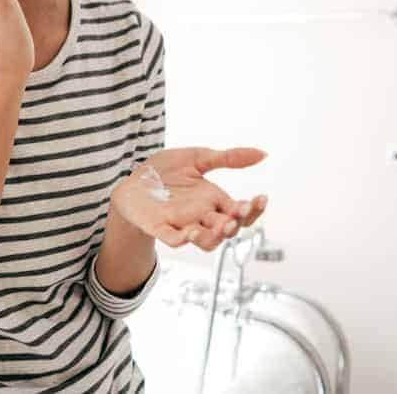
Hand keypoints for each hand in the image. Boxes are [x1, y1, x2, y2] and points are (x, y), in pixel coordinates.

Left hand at [111, 147, 268, 250]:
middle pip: (228, 230)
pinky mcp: (160, 227)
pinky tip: (190, 232)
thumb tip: (263, 154)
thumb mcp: (198, 158)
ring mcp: (182, 224)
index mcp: (214, 200)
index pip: (241, 212)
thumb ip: (228, 158)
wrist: (132, 179)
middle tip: (238, 212)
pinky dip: (183, 239)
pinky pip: (174, 239)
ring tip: (220, 225)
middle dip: (236, 223)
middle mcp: (202, 216)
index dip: (253, 209)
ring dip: (214, 236)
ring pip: (206, 242)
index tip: (260, 197)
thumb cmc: (165, 172)